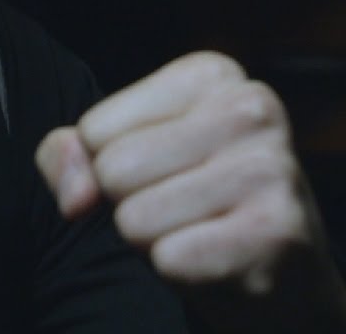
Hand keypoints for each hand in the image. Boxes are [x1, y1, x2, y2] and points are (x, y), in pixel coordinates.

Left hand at [36, 51, 345, 333]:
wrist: (277, 270)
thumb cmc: (186, 198)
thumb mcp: (117, 155)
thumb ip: (68, 154)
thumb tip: (76, 198)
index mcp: (208, 74)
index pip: (93, 130)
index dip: (109, 165)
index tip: (163, 170)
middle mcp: (249, 109)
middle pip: (113, 170)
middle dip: (130, 203)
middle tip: (182, 208)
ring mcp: (270, 168)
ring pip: (135, 219)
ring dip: (154, 239)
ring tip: (201, 230)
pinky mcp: (276, 231)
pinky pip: (170, 259)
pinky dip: (180, 270)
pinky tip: (219, 259)